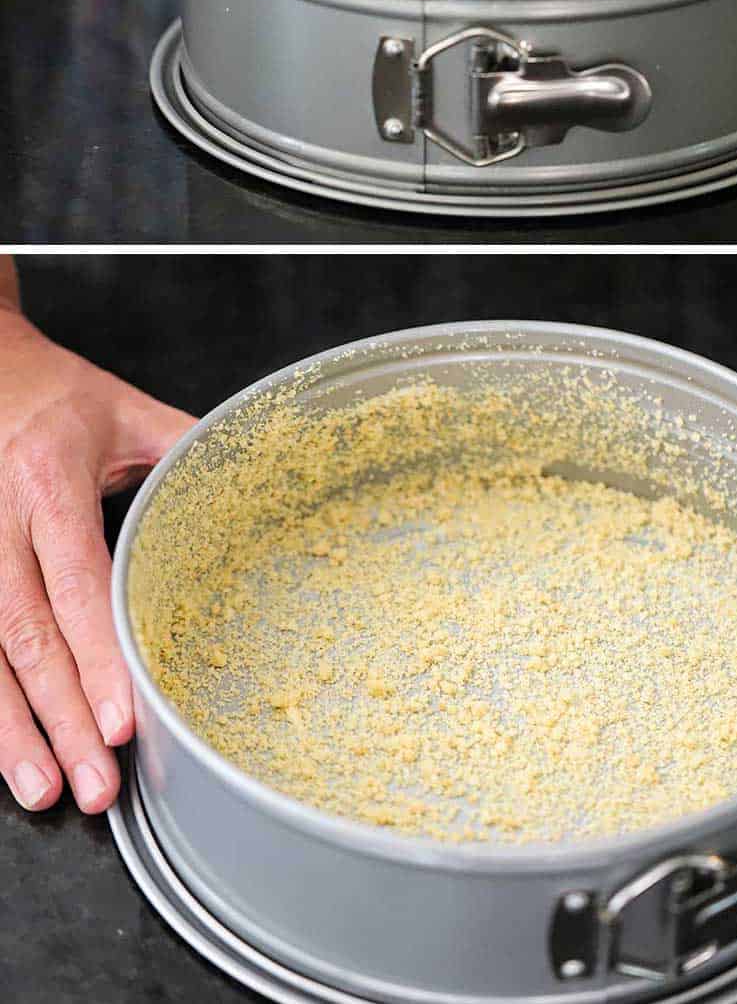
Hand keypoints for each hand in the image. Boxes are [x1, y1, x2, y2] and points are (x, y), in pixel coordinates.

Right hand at [0, 309, 194, 813]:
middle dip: (60, 717)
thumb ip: (187, 450)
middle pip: (24, 635)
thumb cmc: (55, 394)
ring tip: (46, 790)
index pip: (76, 583)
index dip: (98, 656)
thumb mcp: (126, 409)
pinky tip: (5, 752)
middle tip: (95, 785)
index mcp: (50, 481)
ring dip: (11, 730)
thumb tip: (262, 486)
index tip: (123, 719)